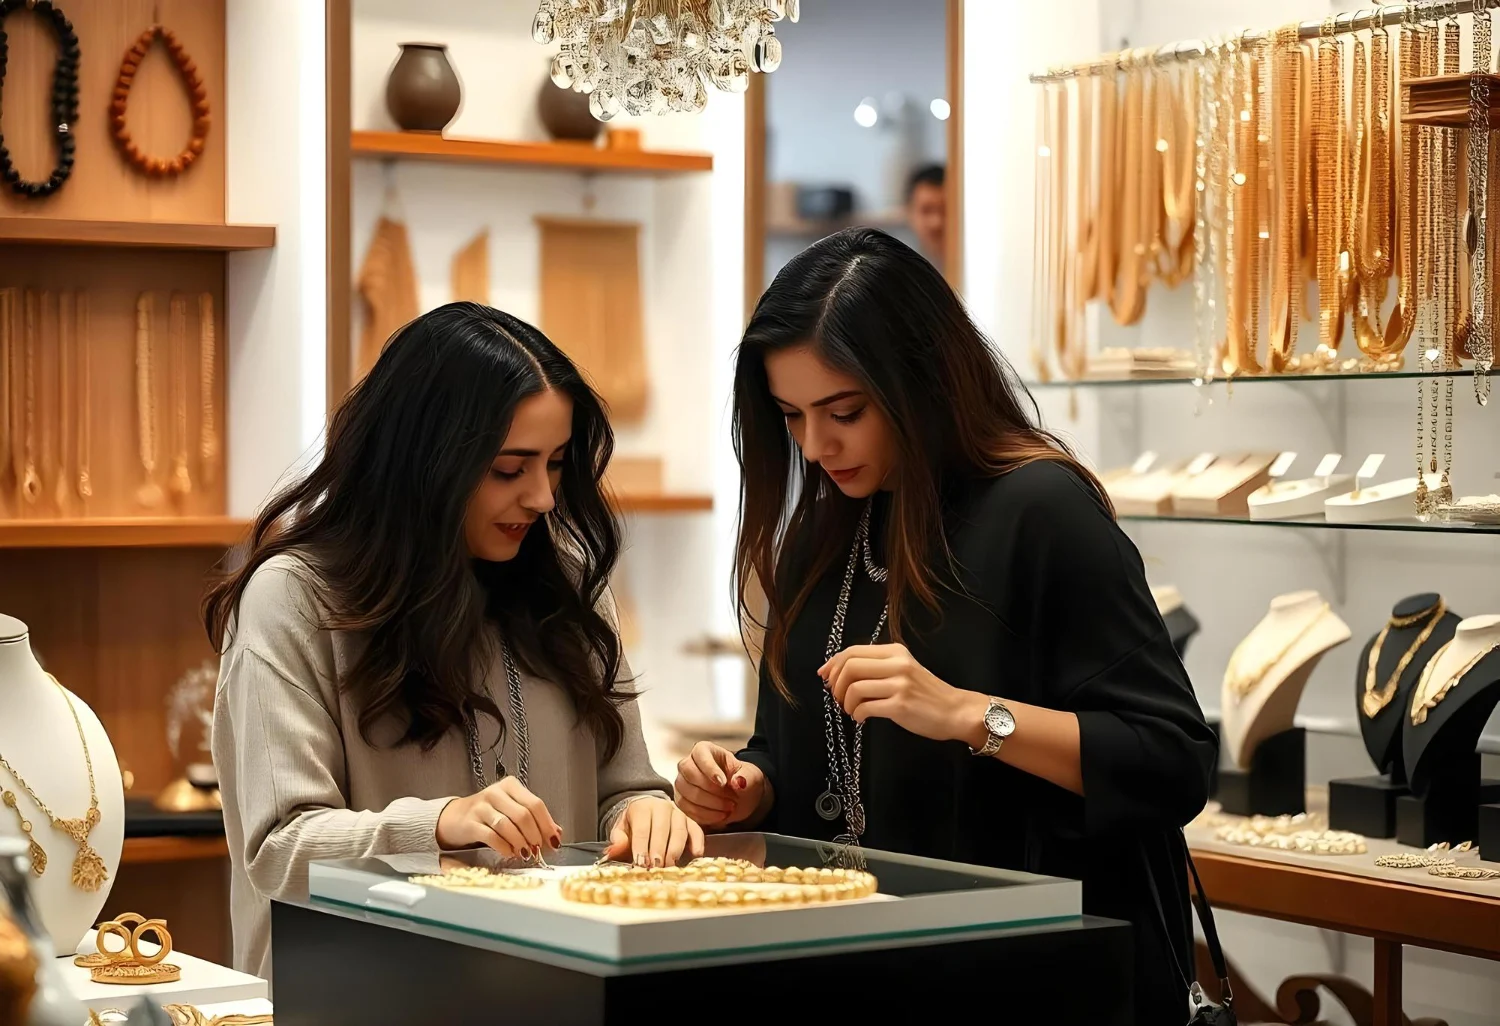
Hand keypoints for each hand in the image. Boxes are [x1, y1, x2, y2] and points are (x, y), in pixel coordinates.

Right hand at [436, 776, 561, 858]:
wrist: (454, 819)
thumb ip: (534, 820)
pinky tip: (509, 852)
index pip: (535, 804)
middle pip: (523, 815)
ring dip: (520, 842)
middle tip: (538, 850)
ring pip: (507, 825)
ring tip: (525, 853)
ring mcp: (481, 807)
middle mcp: (496, 792)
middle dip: (534, 835)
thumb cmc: (488, 815)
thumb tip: (556, 834)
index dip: (547, 824)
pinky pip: (491, 836)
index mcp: (511, 786)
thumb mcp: (512, 811)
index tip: (553, 841)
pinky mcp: (470, 823)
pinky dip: (503, 847)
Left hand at [604, 797, 704, 866]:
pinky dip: (697, 842)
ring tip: (669, 866)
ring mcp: (678, 813)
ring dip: (675, 849)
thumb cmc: (633, 824)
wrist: (646, 810)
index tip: (640, 863)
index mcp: (642, 808)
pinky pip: (696, 830)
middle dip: (658, 850)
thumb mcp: (620, 829)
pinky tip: (696, 855)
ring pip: (680, 830)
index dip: (641, 846)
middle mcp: (662, 807)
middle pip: (662, 829)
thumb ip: (617, 841)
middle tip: (655, 867)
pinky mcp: (690, 821)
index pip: (642, 828)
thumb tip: (611, 852)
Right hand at [674, 741, 765, 828]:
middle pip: (689, 774)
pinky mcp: (682, 801)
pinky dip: (705, 815)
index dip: (710, 769)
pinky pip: (686, 809)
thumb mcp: (751, 776)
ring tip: (729, 808)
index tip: (724, 783)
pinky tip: (720, 816)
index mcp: (705, 750)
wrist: (740, 797)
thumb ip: (746, 777)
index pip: (700, 754)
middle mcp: (689, 764)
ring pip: (687, 793)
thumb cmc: (742, 780)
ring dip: (710, 805)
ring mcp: (682, 783)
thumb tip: (738, 782)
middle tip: (731, 799)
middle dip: (711, 790)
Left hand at [821, 643, 981, 742]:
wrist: (955, 710)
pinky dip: (857, 715)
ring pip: (854, 687)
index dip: (833, 664)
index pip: (852, 651)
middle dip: (836, 684)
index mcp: (895, 652)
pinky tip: (862, 718)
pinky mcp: (900, 705)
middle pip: (849, 666)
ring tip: (851, 710)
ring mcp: (899, 684)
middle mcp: (897, 664)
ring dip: (845, 702)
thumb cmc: (926, 693)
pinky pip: (865, 708)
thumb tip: (837, 671)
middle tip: (837, 697)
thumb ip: (877, 666)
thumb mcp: (904, 669)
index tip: (824, 676)